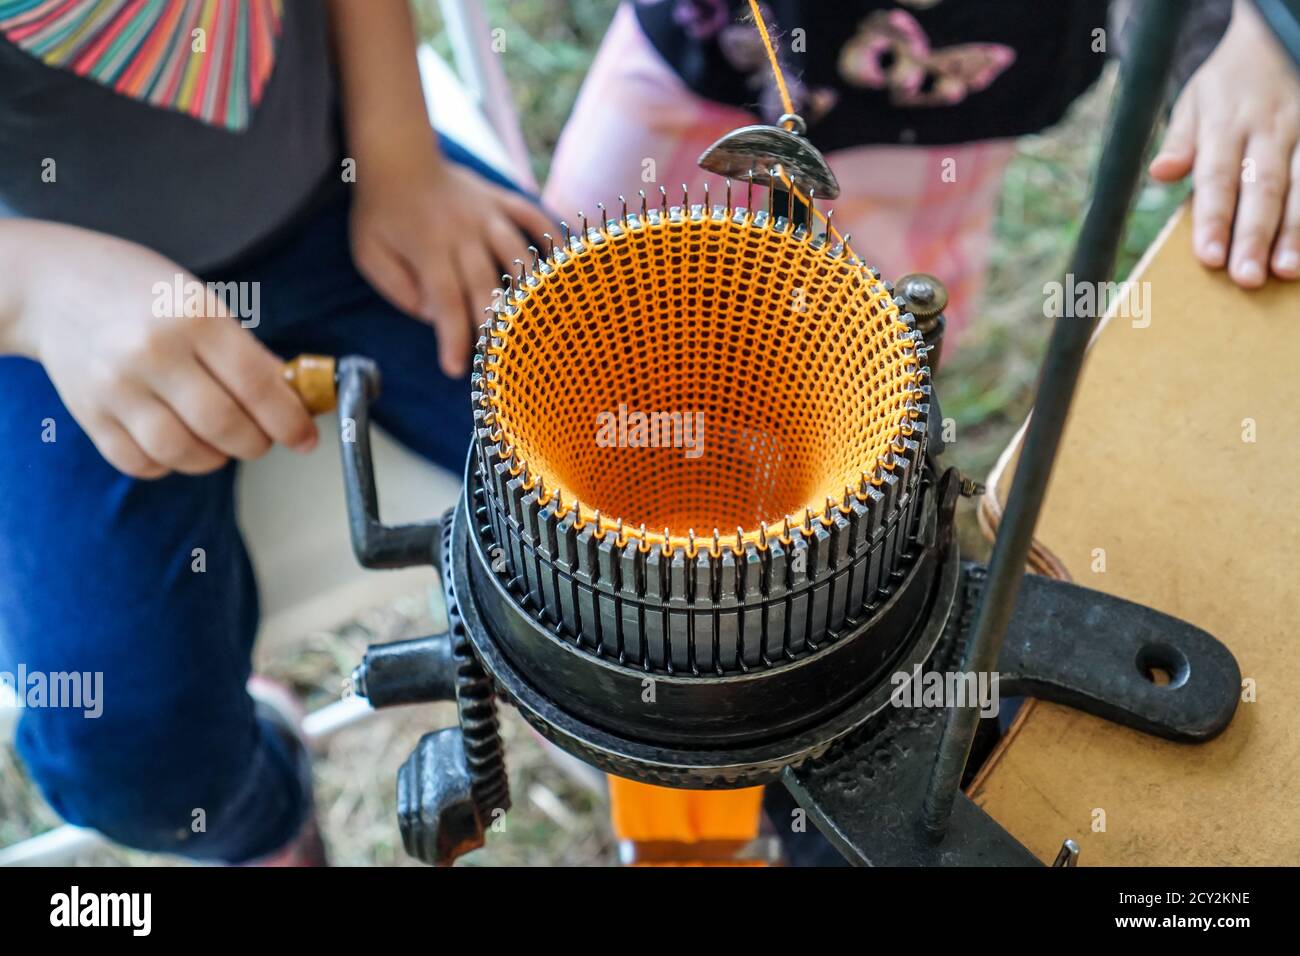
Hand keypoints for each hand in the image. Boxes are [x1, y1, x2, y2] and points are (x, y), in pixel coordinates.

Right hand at [18, 223, 316, 477]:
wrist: (54, 285)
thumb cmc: (143, 292)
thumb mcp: (203, 303)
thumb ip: (247, 354)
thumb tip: (295, 403)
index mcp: (194, 317)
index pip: (257, 386)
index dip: (290, 422)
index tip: (306, 439)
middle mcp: (153, 351)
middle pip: (223, 426)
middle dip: (256, 443)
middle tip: (262, 439)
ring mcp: (116, 385)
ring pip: (182, 453)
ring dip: (215, 459)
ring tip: (221, 443)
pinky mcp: (88, 412)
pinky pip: (139, 462)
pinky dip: (168, 465)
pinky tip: (178, 442)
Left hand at [349, 152, 553, 377]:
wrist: (396, 152)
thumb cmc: (380, 211)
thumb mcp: (369, 252)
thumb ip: (396, 287)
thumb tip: (433, 314)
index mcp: (427, 248)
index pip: (445, 300)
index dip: (453, 337)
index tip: (456, 369)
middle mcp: (462, 232)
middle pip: (485, 282)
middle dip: (493, 322)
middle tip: (503, 355)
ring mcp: (486, 213)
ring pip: (516, 253)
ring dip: (528, 288)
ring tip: (540, 318)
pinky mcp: (501, 199)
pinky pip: (533, 216)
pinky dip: (552, 238)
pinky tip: (563, 265)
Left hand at [1151, 0, 1299, 286]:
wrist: (1277, 43)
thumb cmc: (1226, 87)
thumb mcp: (1194, 102)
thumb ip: (1179, 140)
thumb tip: (1160, 173)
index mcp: (1227, 125)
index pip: (1217, 178)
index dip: (1213, 219)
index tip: (1209, 257)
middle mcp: (1270, 131)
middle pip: (1262, 188)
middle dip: (1254, 235)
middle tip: (1246, 278)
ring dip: (1296, 231)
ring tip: (1286, 271)